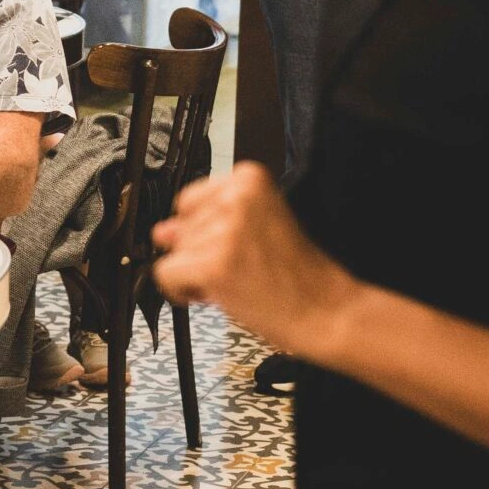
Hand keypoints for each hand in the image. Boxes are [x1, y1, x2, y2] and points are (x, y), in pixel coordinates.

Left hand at [152, 162, 357, 359]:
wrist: (327, 310)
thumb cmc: (298, 275)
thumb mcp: (254, 231)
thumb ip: (207, 223)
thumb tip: (161, 231)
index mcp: (250, 178)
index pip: (189, 199)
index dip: (204, 229)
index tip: (229, 246)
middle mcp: (236, 196)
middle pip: (178, 225)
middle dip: (199, 253)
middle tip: (240, 268)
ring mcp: (224, 229)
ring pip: (172, 251)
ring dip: (195, 273)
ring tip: (238, 280)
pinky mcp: (213, 264)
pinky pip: (166, 274)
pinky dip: (181, 291)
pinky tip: (217, 294)